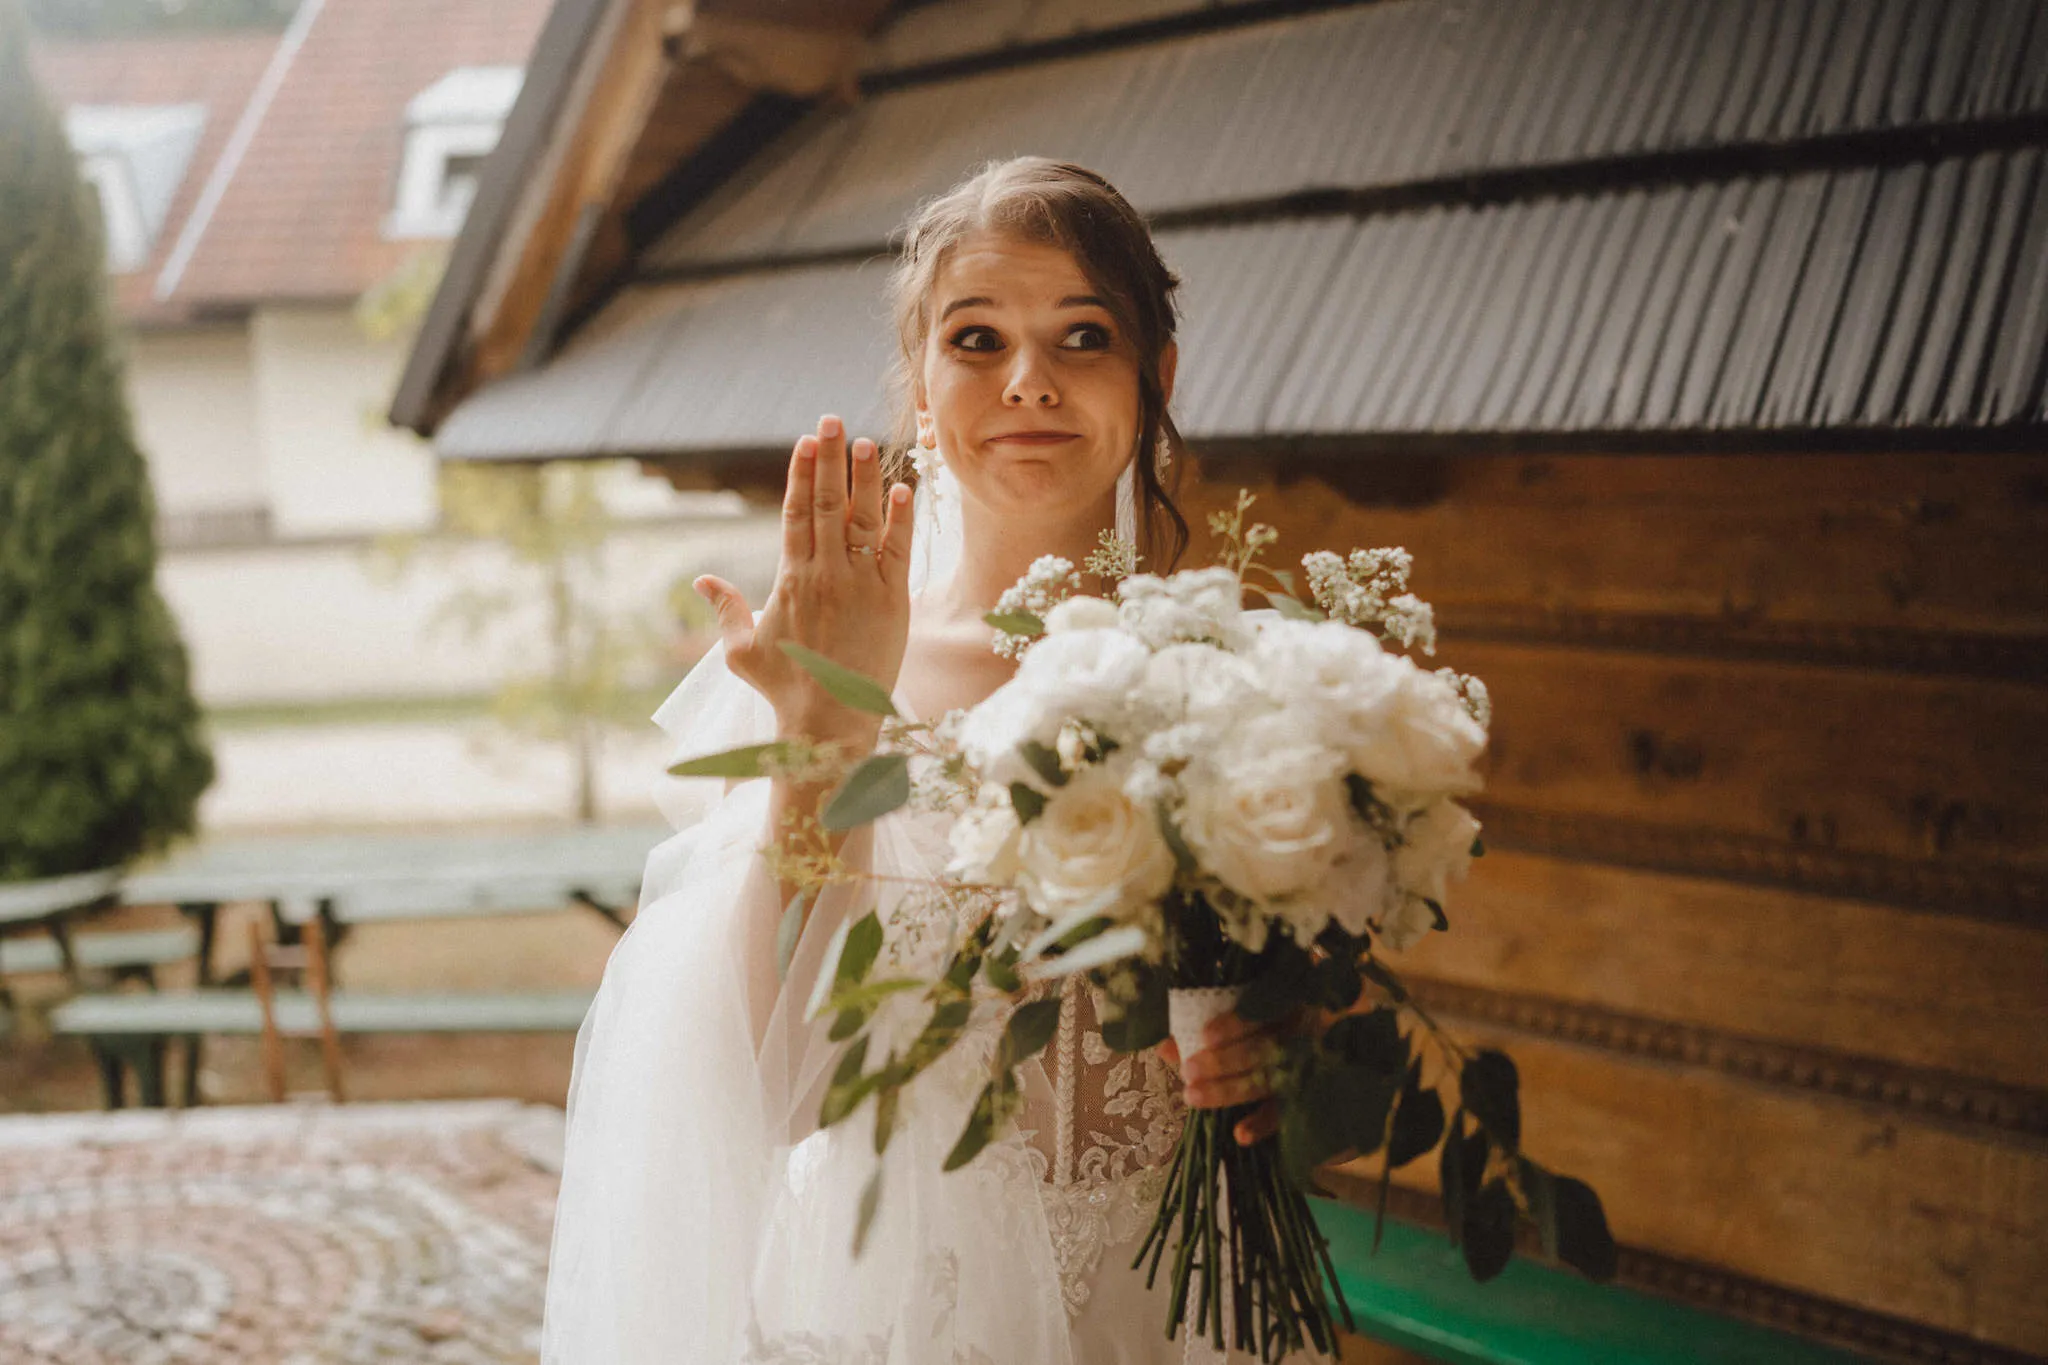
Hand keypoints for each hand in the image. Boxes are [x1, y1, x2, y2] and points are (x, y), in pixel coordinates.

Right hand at [695, 414, 915, 745]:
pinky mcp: (892, 602)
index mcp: (790, 580)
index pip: (795, 515)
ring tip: (866, 442)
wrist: (828, 723)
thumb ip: (726, 610)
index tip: (805, 442)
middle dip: (829, 460)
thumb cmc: (784, 690)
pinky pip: (897, 552)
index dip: (800, 475)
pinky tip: (905, 488)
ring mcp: (860, 586)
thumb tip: (702, 581)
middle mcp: (825, 575)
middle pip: (826, 505)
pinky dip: (900, 520)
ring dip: (865, 479)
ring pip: (862, 521)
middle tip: (832, 419)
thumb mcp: (742, 652)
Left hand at [1160, 1007, 1304, 1146]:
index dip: (1235, 1024)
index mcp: (1283, 1007)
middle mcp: (1299, 1035)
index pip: (1262, 1012)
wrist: (1311, 1064)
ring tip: (1193, 1097)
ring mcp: (1306, 1069)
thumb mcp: (1229, 1028)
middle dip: (1223, 1061)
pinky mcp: (1308, 1100)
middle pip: (1263, 1048)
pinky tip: (1241, 1134)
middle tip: (1189, 1071)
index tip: (1206, 1036)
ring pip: (1268, 1080)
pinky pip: (1284, 1113)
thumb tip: (1164, 1049)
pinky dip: (1262, 1124)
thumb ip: (1197, 1036)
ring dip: (1229, 1090)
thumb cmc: (1253, 1036)